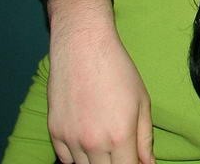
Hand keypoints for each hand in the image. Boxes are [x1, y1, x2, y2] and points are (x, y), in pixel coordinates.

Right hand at [46, 0, 153, 163]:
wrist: (83, 47)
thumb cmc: (117, 70)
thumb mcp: (141, 101)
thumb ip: (145, 138)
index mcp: (120, 136)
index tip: (136, 161)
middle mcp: (94, 142)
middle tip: (121, 150)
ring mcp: (71, 138)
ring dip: (96, 161)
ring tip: (104, 141)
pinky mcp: (54, 132)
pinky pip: (65, 158)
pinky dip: (77, 156)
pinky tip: (87, 141)